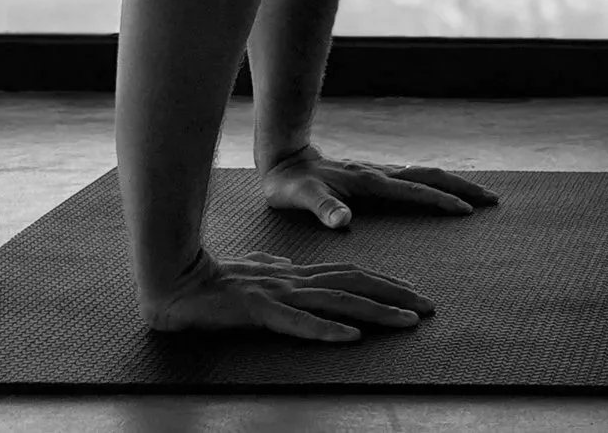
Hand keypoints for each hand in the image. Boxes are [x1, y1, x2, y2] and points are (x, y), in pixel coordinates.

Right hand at [143, 250, 433, 342]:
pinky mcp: (258, 311)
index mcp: (298, 274)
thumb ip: (279, 271)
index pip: (353, 276)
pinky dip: (326, 331)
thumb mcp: (257, 274)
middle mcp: (296, 280)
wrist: (176, 282)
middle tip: (431, 308)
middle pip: (356, 285)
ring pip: (338, 302)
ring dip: (376, 313)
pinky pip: (297, 323)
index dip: (386, 284)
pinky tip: (351, 338)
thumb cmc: (216, 280)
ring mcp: (279, 294)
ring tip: (408, 322)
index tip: (416, 295)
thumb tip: (292, 269)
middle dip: (396, 296)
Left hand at [260, 147, 500, 228]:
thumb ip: (323, 209)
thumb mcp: (300, 198)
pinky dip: (436, 184)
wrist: (283, 160)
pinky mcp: (375, 177)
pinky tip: (441, 192)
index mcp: (369, 182)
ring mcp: (379, 173)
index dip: (440, 201)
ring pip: (426, 175)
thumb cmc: (289, 185)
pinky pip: (415, 179)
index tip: (466, 212)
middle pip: (432, 176)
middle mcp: (380, 174)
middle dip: (464, 187)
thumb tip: (344, 222)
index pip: (414, 191)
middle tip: (493, 200)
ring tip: (479, 196)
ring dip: (455, 184)